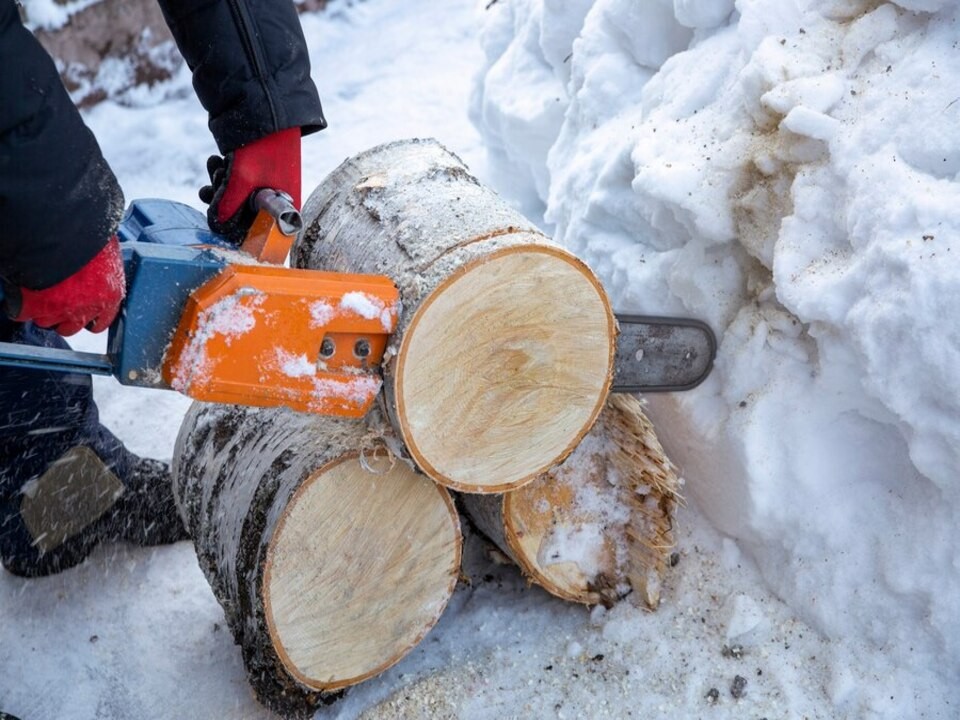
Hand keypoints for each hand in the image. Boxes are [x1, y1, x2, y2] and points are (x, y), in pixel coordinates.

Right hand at [7, 236, 124, 335]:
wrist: (57, 224)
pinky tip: (20, 290)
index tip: (81, 310)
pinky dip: (17, 304)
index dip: (89, 315)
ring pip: (46, 322)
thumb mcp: (102, 252)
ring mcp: (57, 310)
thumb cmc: (85, 230)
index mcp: (110, 294)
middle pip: (71, 327)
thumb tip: (95, 272)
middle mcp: (86, 308)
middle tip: (54, 299)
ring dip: (41, 309)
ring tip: (36, 288)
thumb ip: (100, 272)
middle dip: (62, 315)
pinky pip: (20, 313)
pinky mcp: (30, 307)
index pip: (101, 321)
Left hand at [198, 127, 301, 243]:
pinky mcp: (256, 170)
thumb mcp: (243, 177)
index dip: (238, 229)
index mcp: (287, 205)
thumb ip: (228, 204)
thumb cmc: (264, 142)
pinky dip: (223, 176)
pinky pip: (236, 183)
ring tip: (215, 167)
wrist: (265, 102)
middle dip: (223, 203)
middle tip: (211, 190)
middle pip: (246, 216)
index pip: (262, 231)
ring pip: (237, 198)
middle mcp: (280, 198)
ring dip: (220, 187)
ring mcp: (268, 183)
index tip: (219, 219)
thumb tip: (216, 224)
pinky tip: (216, 161)